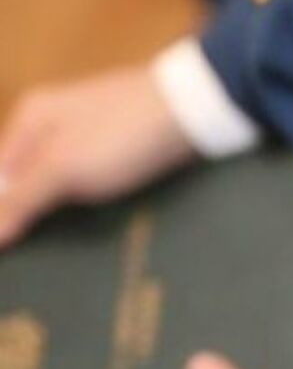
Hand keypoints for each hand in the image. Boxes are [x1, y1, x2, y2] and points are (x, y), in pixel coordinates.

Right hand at [0, 66, 195, 247]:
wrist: (198, 110)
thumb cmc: (123, 134)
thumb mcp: (64, 168)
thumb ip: (22, 200)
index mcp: (32, 118)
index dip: (3, 212)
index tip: (8, 250)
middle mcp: (58, 122)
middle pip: (29, 178)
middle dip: (29, 215)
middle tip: (33, 258)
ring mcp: (95, 133)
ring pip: (65, 182)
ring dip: (63, 213)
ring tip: (61, 254)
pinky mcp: (127, 146)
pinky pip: (97, 180)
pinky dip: (93, 203)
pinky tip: (98, 228)